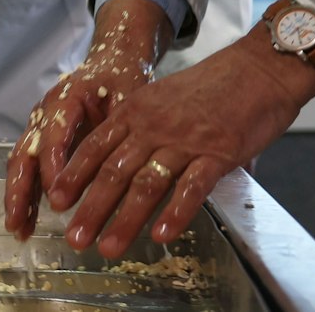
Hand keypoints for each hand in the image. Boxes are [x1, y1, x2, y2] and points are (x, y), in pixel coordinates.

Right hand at [6, 0, 169, 240]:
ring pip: (22, 163)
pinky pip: (31, 168)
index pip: (53, 136)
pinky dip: (27, 194)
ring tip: (18, 228)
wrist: (113, 59)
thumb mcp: (127, 100)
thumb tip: (115, 172)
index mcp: (64, 99)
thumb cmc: (122, 78)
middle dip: (19, 189)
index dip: (53, 168)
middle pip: (25, 152)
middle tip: (18, 219)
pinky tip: (27, 221)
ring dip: (18, 196)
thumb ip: (116, 132)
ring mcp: (40, 126)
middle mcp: (45, 113)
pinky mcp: (44, 139)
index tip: (57, 199)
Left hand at [45, 31, 314, 257]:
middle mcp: (153, 126)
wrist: (257, 67)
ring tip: (109, 247)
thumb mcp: (164, 97)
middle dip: (91, 208)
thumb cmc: (214, 85)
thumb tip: (139, 161)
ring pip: (146, 184)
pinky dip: (175, 212)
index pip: (95, 147)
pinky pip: (192, 186)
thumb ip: (148, 129)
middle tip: (75, 238)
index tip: (56, 201)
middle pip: (113, 171)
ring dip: (125, 219)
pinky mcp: (218, 151)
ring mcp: (185, 140)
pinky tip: (161, 234)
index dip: (74, 176)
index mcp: (136, 111)